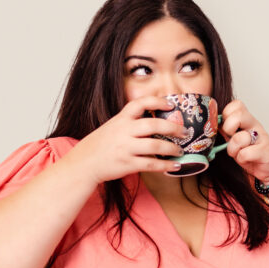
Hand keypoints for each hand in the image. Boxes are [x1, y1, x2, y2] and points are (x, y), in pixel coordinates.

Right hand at [70, 96, 187, 183]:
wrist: (84, 163)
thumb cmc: (101, 145)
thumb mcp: (112, 127)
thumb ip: (130, 123)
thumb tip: (156, 123)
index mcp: (121, 119)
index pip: (139, 104)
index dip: (156, 101)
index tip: (170, 104)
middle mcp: (124, 131)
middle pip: (153, 125)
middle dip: (173, 128)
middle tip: (184, 131)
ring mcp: (126, 148)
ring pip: (155, 146)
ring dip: (172, 149)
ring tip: (180, 150)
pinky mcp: (127, 164)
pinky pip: (151, 164)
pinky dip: (165, 165)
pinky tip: (175, 166)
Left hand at [219, 100, 268, 182]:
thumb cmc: (251, 154)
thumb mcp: (236, 139)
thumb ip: (226, 131)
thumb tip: (211, 124)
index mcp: (247, 120)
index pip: (236, 105)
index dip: (227, 114)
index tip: (225, 128)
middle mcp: (255, 126)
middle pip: (238, 115)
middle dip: (228, 128)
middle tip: (230, 138)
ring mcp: (262, 138)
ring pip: (239, 137)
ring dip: (233, 149)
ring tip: (238, 153)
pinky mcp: (265, 152)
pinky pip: (245, 153)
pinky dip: (242, 159)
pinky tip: (247, 160)